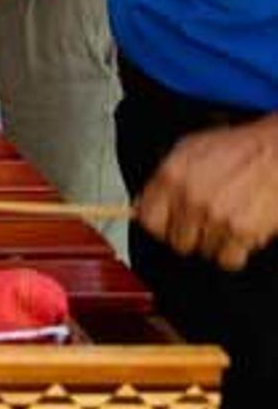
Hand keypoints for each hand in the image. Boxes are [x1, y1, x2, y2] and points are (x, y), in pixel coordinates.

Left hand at [137, 116, 277, 270]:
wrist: (276, 150)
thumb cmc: (238, 148)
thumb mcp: (189, 149)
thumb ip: (163, 178)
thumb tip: (143, 205)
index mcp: (172, 174)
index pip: (147, 221)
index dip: (160, 226)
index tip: (169, 225)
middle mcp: (190, 196)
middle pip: (176, 242)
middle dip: (190, 235)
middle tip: (206, 220)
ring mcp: (215, 215)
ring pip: (203, 252)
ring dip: (215, 242)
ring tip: (227, 218)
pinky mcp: (241, 231)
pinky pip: (228, 260)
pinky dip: (235, 252)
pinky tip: (240, 231)